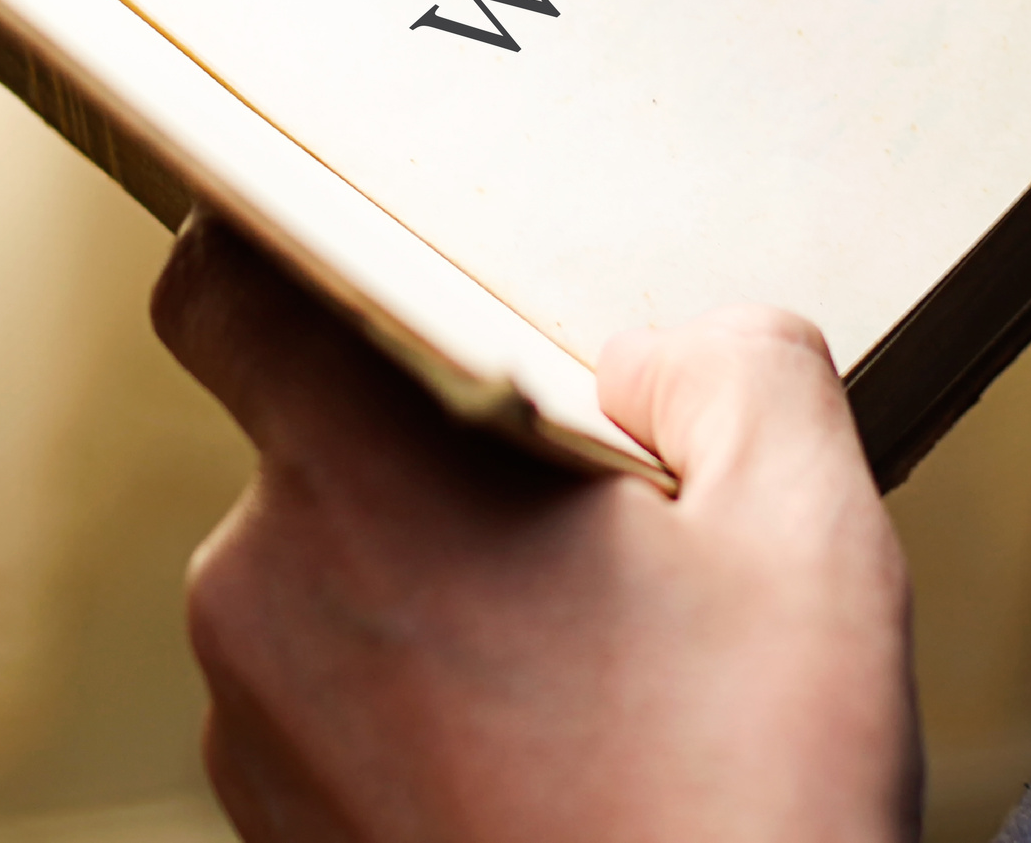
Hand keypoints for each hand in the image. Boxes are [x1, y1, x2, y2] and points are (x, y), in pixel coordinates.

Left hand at [154, 215, 918, 842]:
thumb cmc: (751, 801)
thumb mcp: (810, 532)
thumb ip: (735, 365)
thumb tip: (657, 354)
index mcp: (359, 483)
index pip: (220, 289)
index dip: (275, 246)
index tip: (370, 263)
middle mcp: (259, 598)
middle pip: (313, 444)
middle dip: (434, 453)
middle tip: (591, 523)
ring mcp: (254, 736)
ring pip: (327, 583)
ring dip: (430, 589)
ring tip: (591, 667)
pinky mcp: (278, 841)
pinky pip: (329, 705)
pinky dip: (415, 702)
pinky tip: (550, 758)